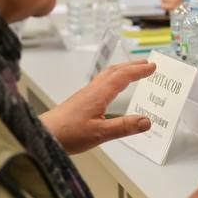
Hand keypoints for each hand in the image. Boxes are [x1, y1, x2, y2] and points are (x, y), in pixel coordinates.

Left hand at [40, 60, 156, 153]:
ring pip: (107, 75)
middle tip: (147, 63)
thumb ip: (124, 127)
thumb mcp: (100, 133)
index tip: (153, 67)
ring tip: (134, 71)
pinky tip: (114, 88)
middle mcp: (92, 90)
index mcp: (98, 94)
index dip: (139, 70)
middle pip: (114, 71)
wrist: (43, 134)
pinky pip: (101, 83)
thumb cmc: (67, 133)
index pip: (123, 76)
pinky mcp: (81, 100)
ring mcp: (85, 94)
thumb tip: (146, 121)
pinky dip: (114, 79)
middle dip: (132, 65)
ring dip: (123, 70)